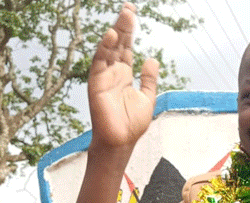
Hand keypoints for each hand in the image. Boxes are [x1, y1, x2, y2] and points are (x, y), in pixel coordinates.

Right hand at [88, 3, 158, 148]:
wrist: (121, 142)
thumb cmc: (132, 124)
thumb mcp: (147, 97)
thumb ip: (149, 79)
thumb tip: (152, 59)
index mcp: (125, 74)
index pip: (126, 47)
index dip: (129, 30)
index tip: (132, 12)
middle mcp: (113, 72)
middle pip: (118, 44)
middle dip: (123, 26)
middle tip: (129, 8)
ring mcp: (104, 77)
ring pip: (109, 49)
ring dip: (116, 32)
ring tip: (124, 16)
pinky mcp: (97, 84)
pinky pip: (99, 63)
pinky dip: (104, 49)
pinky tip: (111, 35)